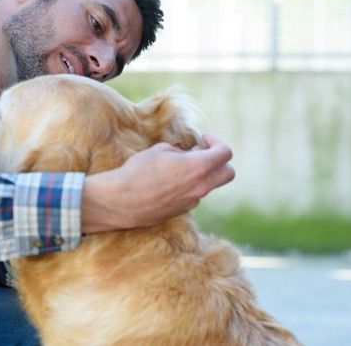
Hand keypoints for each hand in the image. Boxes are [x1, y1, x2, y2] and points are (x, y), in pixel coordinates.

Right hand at [80, 134, 233, 232]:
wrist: (121, 200)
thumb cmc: (138, 171)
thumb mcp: (159, 150)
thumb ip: (178, 150)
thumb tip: (184, 152)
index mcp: (198, 167)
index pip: (225, 153)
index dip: (217, 142)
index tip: (203, 139)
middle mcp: (201, 186)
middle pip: (228, 173)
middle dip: (220, 161)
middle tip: (202, 154)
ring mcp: (193, 201)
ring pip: (209, 185)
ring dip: (201, 175)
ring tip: (178, 168)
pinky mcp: (182, 211)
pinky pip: (193, 196)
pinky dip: (187, 187)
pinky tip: (167, 184)